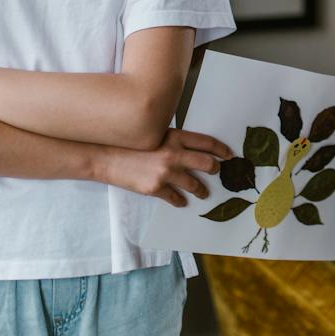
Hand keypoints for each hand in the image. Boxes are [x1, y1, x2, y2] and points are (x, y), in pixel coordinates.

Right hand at [109, 129, 232, 208]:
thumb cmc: (130, 143)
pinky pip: (176, 198)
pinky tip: (182, 202)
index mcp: (175, 137)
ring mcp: (165, 173)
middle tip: (217, 172)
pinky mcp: (156, 188)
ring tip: (204, 193)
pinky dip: (180, 201)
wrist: (106, 156)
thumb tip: (191, 149)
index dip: (221, 150)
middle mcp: (174, 154)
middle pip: (207, 164)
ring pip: (195, 185)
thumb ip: (174, 140)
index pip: (207, 143)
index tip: (228, 155)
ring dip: (202, 190)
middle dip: (215, 169)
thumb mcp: (154, 133)